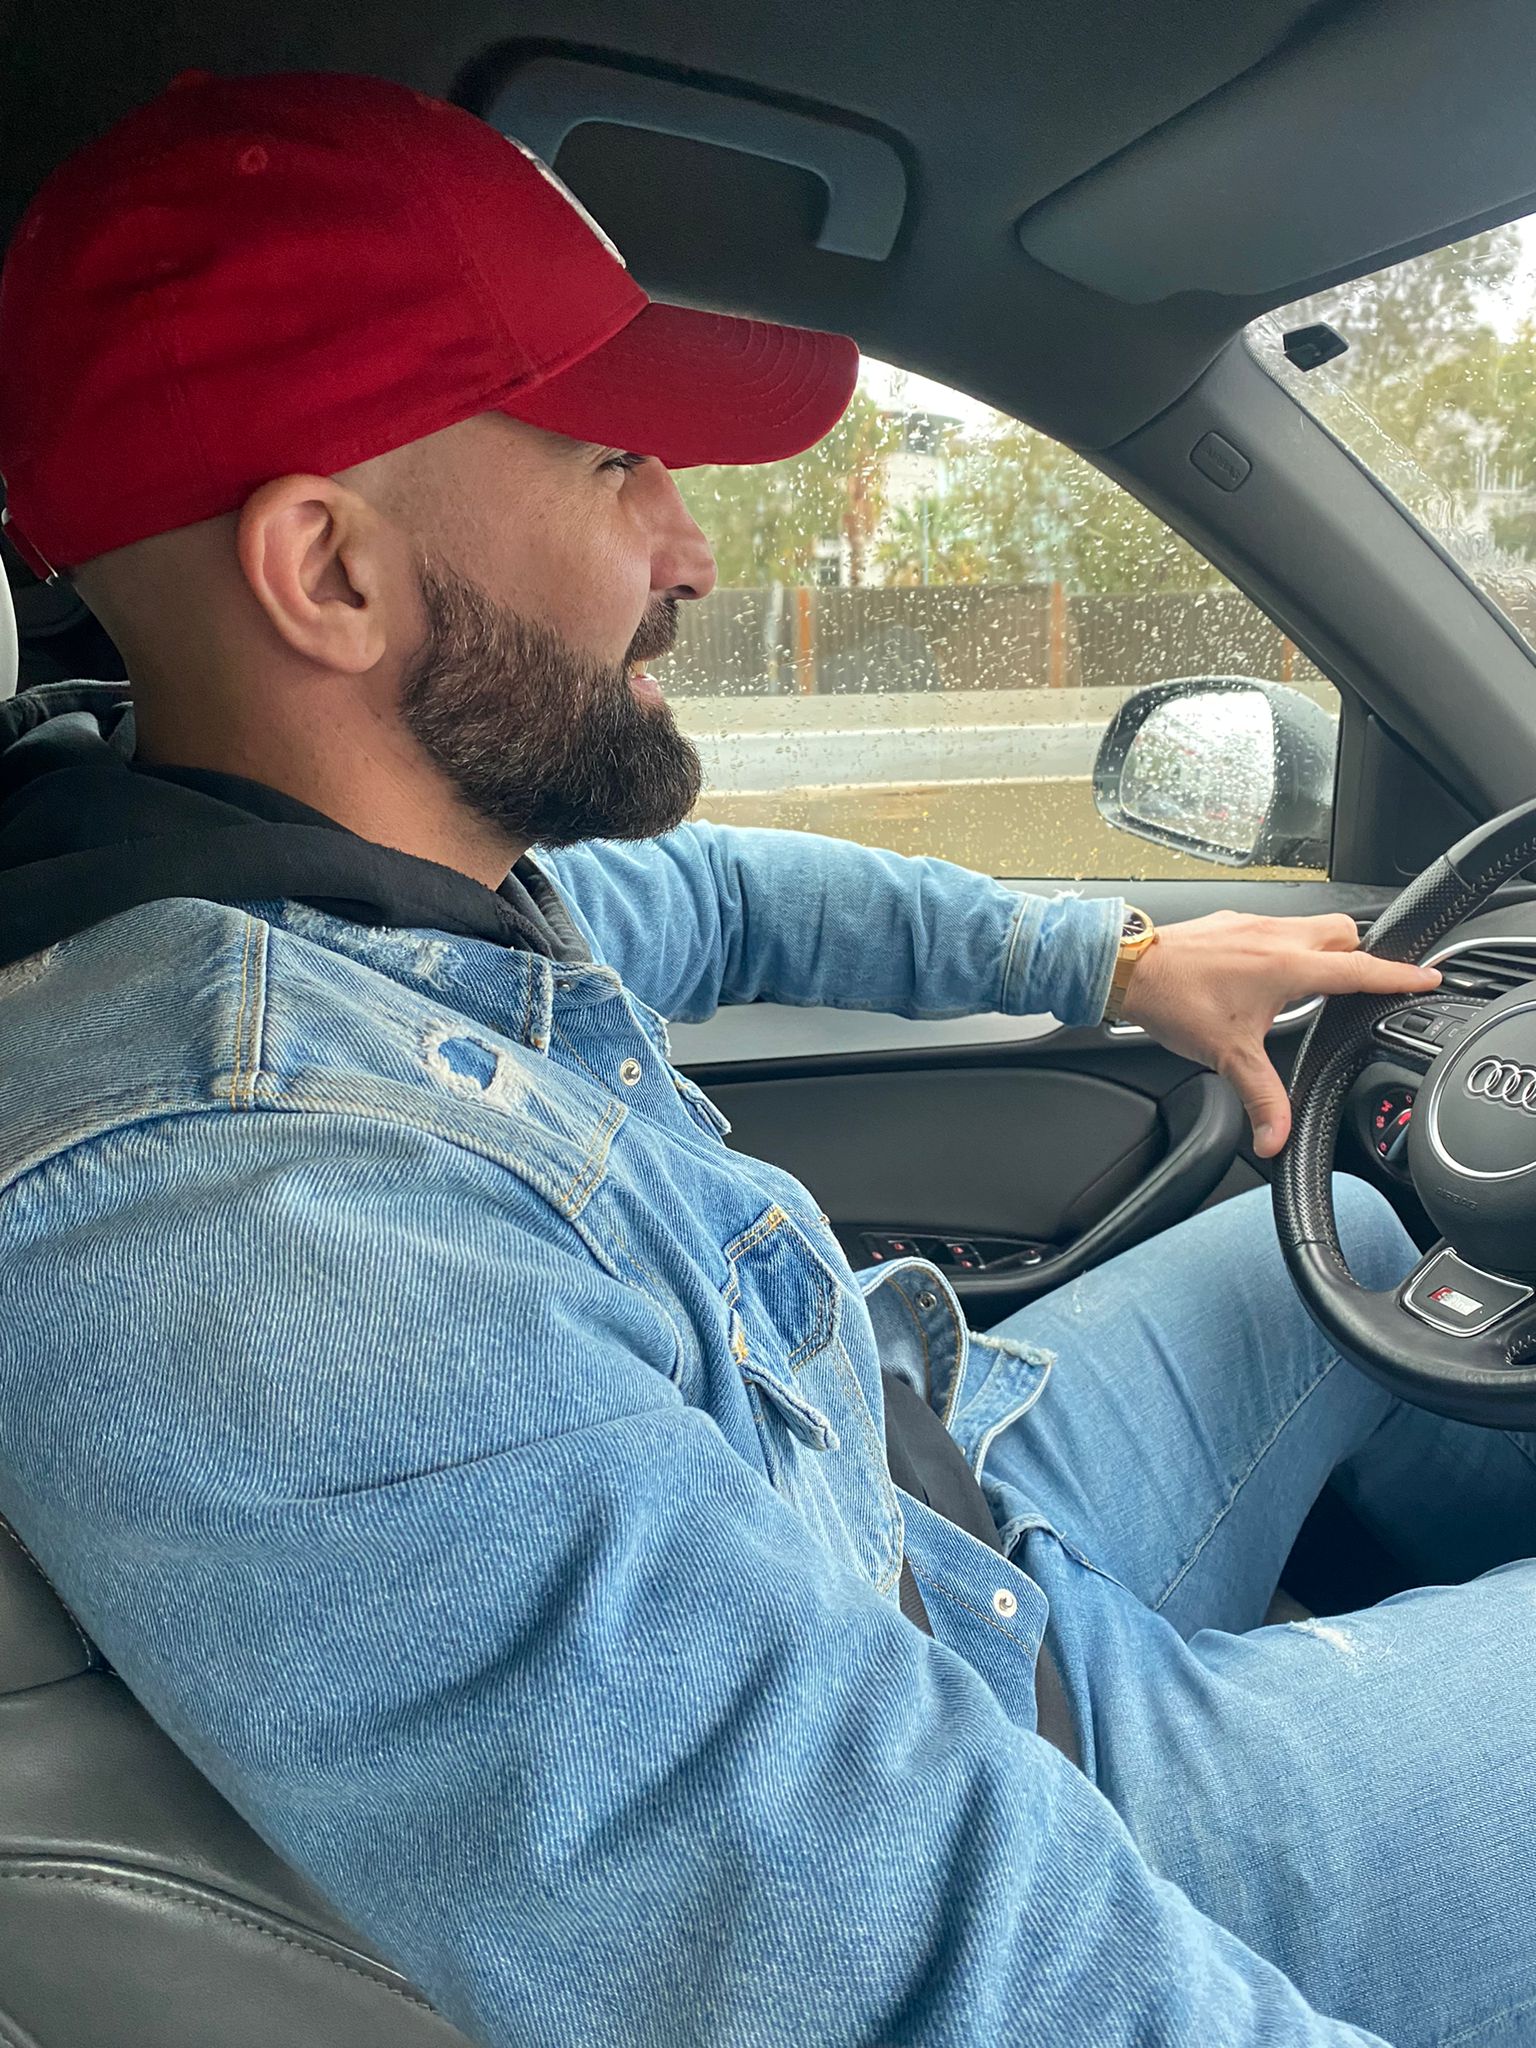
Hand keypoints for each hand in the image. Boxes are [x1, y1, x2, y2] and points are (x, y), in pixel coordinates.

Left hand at [1118, 910, 1441, 1158]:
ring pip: (1310, 925)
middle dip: (1361, 955)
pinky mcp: (1231, 923)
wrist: (1127, 967)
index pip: (1362, 969)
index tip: (1427, 977)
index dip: (1399, 976)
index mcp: (1289, 966)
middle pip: (1345, 933)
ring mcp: (1253, 925)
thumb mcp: (1229, 1057)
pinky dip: (1285, 946)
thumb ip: (1262, 1098)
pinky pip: (1275, 928)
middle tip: (1364, 982)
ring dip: (1321, 948)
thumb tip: (1276, 1138)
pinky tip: (1265, 974)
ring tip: (1315, 982)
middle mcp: (1277, 937)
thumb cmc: (1175, 1001)